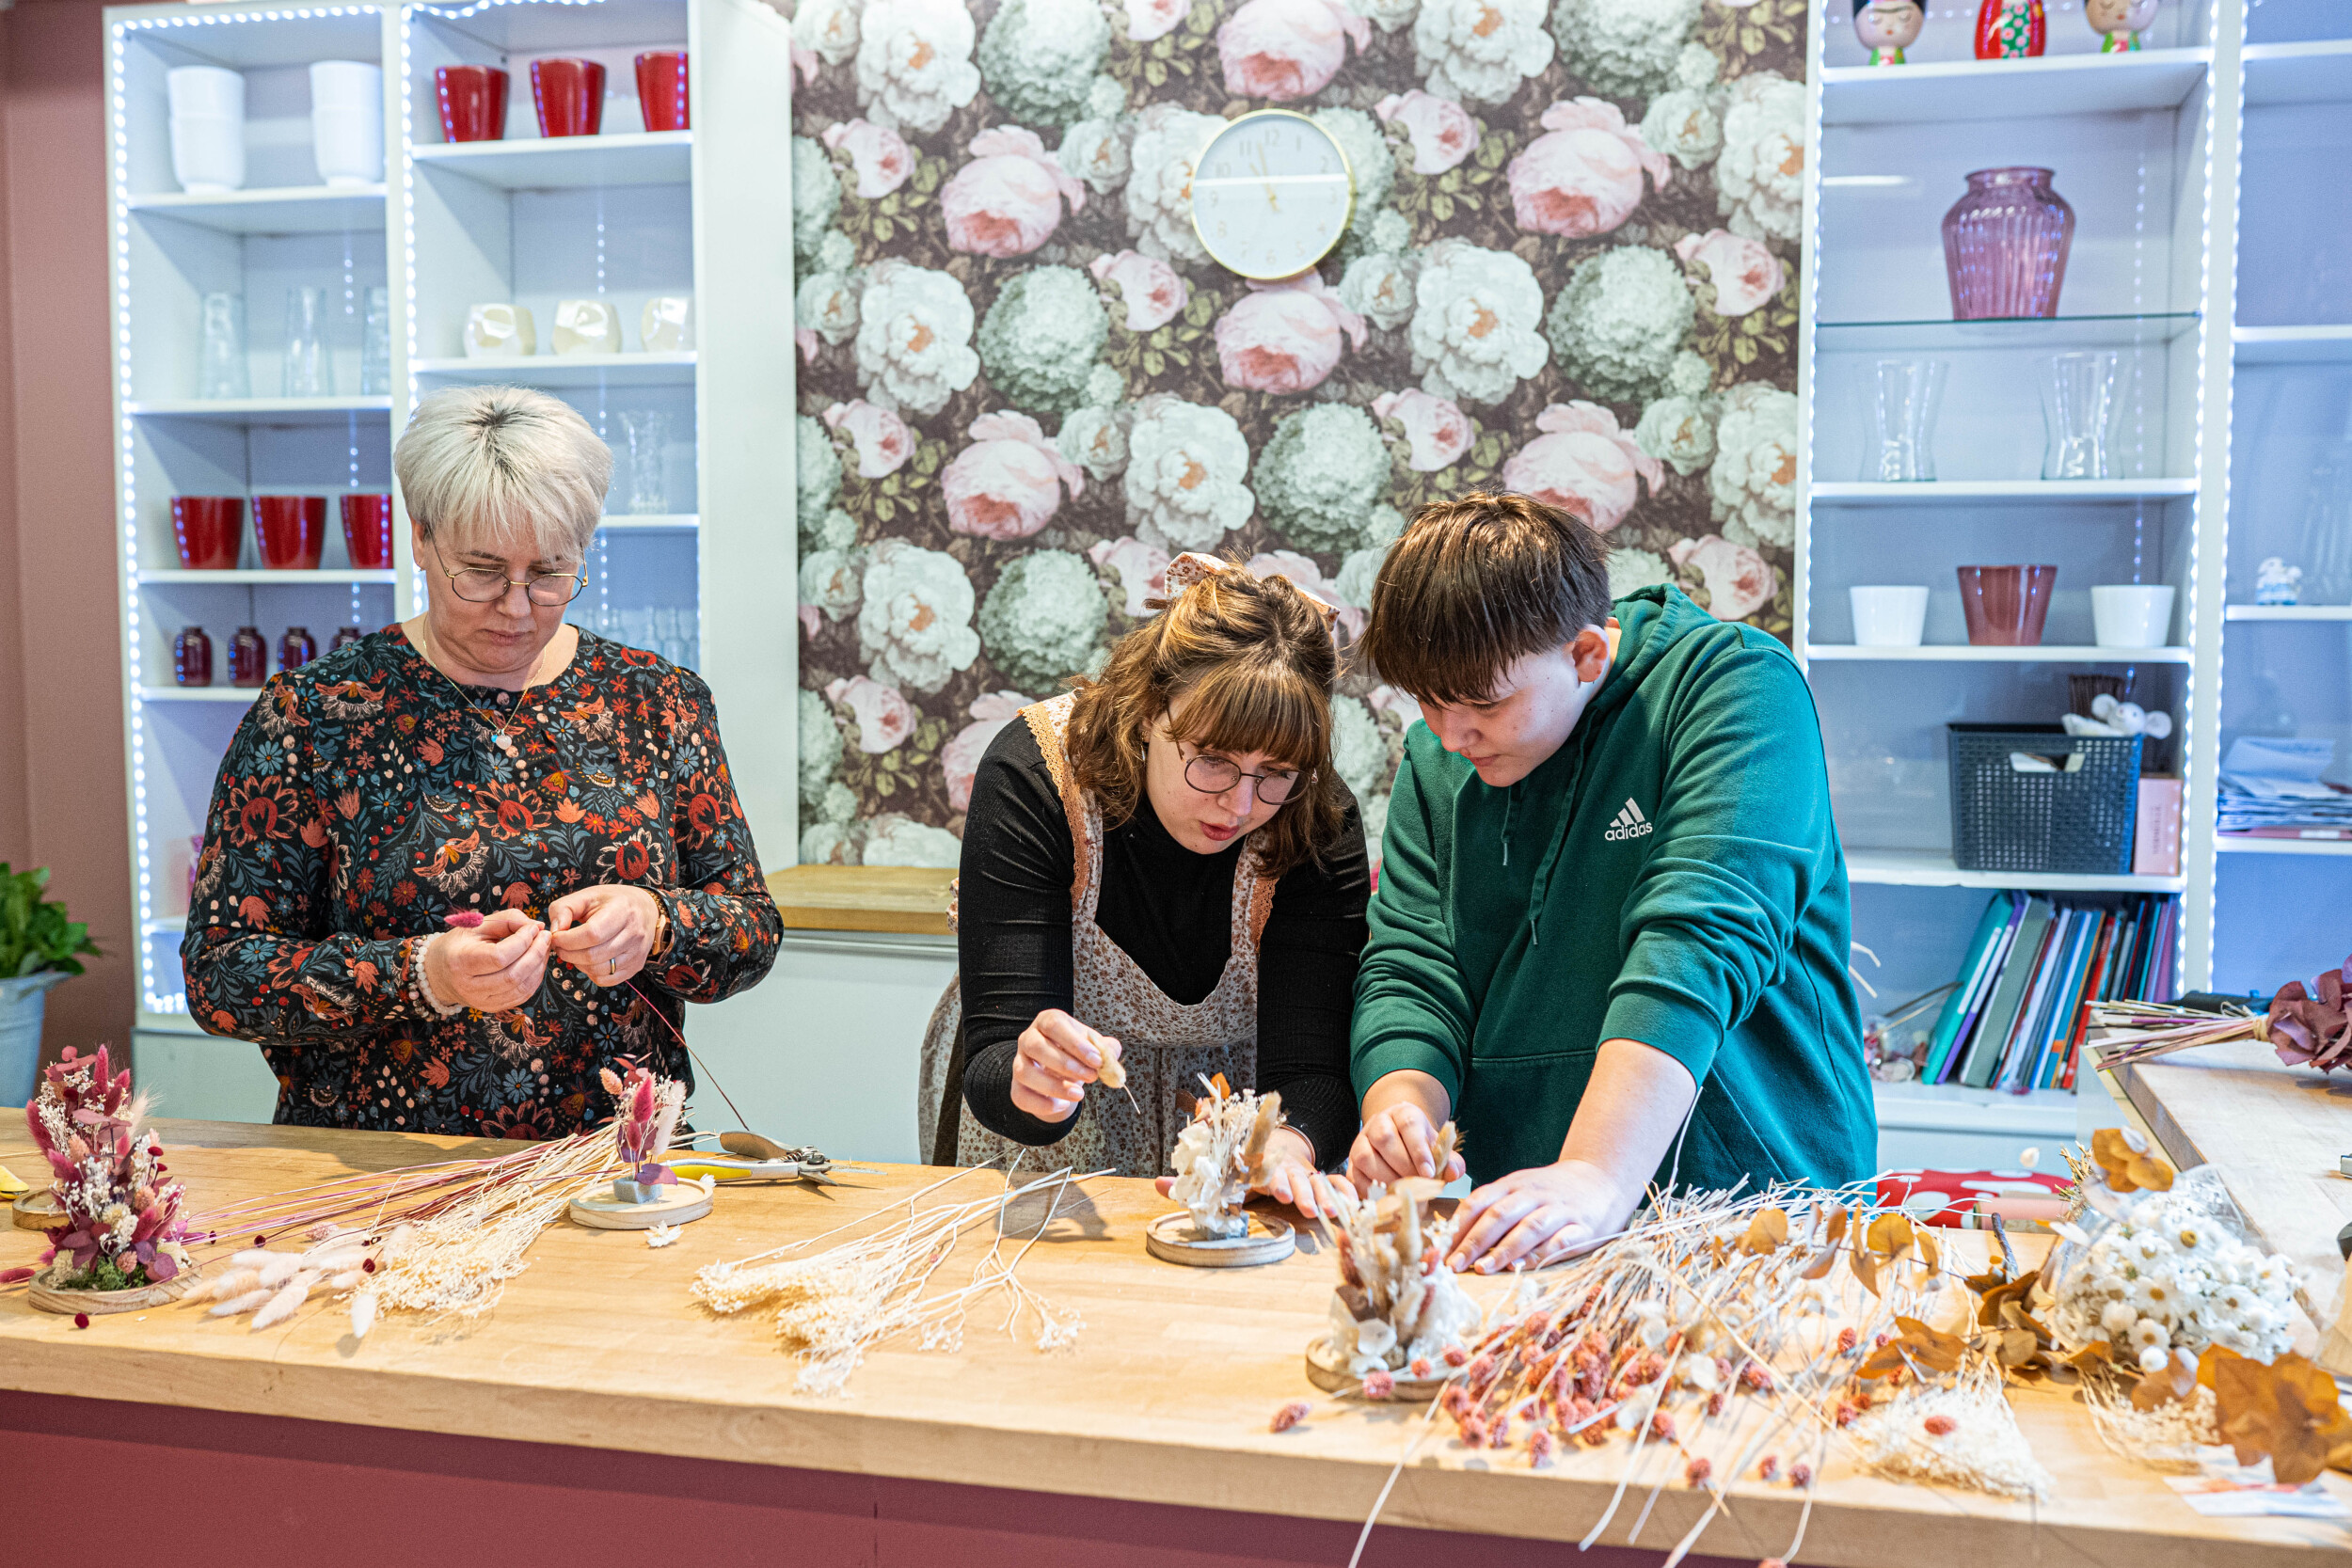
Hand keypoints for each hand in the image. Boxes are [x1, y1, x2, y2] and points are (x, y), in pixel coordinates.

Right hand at [424, 908, 548, 1012]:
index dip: (522, 942)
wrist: (439, 973)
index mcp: (460, 962)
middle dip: (536, 953)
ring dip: (539, 965)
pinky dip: (535, 978)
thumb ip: (508, 920)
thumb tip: (538, 926)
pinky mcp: (492, 1008)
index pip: (499, 957)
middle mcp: (469, 987)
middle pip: (513, 975)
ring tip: (543, 947)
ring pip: (521, 988)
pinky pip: (522, 996)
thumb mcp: (478, 925)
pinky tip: (537, 962)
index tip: (532, 928)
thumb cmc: (460, 944)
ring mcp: (481, 1001)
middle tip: (545, 936)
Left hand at [546, 884, 663, 986]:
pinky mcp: (636, 966)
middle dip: (568, 954)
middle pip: (593, 956)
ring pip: (599, 970)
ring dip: (578, 964)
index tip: (556, 937)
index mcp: (622, 911)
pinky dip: (591, 973)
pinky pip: (607, 979)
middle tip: (559, 946)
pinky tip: (588, 960)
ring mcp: (637, 953)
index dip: (568, 940)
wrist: (645, 909)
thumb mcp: (586, 896)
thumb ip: (564, 909)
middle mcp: (634, 934)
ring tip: (572, 952)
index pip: (592, 934)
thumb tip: (554, 931)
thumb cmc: (612, 902)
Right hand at [1010, 1009, 1119, 1123]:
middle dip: (1066, 1064)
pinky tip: (1062, 1105)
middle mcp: (1028, 1039)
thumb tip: (1112, 1057)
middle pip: (1036, 1046)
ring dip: (1054, 1086)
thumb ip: (1107, 1050)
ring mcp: (1019, 1063)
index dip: (1075, 1043)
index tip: (1097, 1060)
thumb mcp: (1094, 1048)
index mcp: (1047, 1022)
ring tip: (1079, 1095)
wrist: (1061, 1076)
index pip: (1055, 1025)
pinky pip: (1021, 1096)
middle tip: (1091, 1077)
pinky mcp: (1016, 1087)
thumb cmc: (1077, 1055)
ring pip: (1025, 1072)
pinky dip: (1042, 1104)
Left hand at [1151, 1126, 1348, 1220]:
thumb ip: (1190, 1182)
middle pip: (1293, 1176)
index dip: (1271, 1179)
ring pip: (1314, 1181)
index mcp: (1256, 1162)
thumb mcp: (1219, 1174)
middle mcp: (1281, 1166)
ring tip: (1328, 1212)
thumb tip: (1154, 1184)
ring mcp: (1303, 1171)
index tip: (1275, 1191)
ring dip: (1321, 1196)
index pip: (1263, 1169)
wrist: (1278, 1146)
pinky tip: (1350, 1203)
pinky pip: (1334, 1182)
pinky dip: (1342, 1191)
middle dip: (1299, 1190)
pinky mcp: (1318, 1177)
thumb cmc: (1244, 1169)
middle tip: (1306, 1207)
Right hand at [1347, 1100, 1465, 1192]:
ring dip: (1386, 1179)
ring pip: (1366, 1157)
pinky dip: (1372, 1191)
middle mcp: (1378, 1123)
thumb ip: (1450, 1161)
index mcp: (1402, 1114)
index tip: (1429, 1173)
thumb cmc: (1421, 1149)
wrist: (1399, 1144)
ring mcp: (1361, 1142)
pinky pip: (1355, 1177)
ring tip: (1405, 1194)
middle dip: (1404, 1167)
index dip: (1419, 1150)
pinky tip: (1389, 1199)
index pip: (1409, 1125)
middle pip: (1385, 1139)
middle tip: (1419, 1187)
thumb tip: (1454, 1173)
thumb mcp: (1438, 1150)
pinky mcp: (1351, 1163)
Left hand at [1445, 1159, 1626, 1274]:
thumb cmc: (1551, 1190)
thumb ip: (1494, 1207)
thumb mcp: (1520, 1189)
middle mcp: (1533, 1194)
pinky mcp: (1582, 1226)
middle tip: (1453, 1265)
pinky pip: (1560, 1241)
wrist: (1602, 1177)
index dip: (1459, 1226)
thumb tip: (1457, 1237)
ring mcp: (1558, 1210)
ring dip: (1503, 1250)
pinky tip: (1524, 1268)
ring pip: (1527, 1228)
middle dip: (1473, 1242)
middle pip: (1499, 1216)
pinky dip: (1541, 1254)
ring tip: (1483, 1269)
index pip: (1479, 1202)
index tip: (1442, 1249)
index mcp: (1513, 1185)